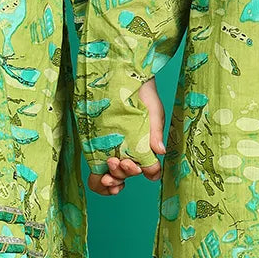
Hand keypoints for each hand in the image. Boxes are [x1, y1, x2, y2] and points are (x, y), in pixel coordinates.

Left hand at [88, 78, 165, 195]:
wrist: (126, 77)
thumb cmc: (145, 95)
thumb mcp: (154, 113)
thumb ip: (156, 133)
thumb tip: (160, 152)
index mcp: (145, 147)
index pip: (142, 170)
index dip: (137, 173)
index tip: (134, 166)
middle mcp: (130, 151)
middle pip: (126, 174)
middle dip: (122, 174)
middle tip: (117, 162)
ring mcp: (114, 149)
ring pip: (113, 174)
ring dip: (112, 176)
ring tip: (109, 164)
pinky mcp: (99, 144)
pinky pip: (98, 168)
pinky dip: (98, 179)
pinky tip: (100, 178)